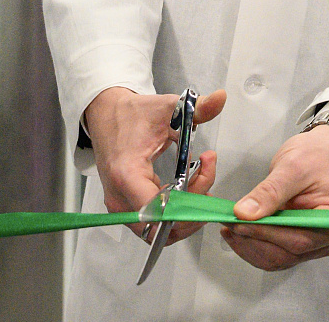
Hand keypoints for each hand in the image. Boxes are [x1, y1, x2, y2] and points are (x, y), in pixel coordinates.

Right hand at [82, 87, 225, 243]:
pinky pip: (154, 224)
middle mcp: (120, 197)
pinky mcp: (126, 207)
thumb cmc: (132, 115)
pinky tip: (189, 190)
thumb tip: (220, 98)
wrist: (107, 115)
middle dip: (192, 209)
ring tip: (200, 182)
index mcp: (127, 174)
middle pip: (161, 227)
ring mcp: (121, 205)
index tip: (204, 180)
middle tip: (207, 178)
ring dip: (185, 213)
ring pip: (159, 231)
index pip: (158, 210)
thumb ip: (197, 108)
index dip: (187, 204)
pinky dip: (175, 213)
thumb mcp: (168, 108)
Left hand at [224, 125, 328, 271]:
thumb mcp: (293, 167)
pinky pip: (274, 253)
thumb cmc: (317, 156)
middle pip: (286, 254)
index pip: (299, 240)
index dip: (267, 234)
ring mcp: (313, 244)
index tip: (240, 223)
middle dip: (254, 241)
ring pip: (276, 258)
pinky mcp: (298, 242)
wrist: (323, 152)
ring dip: (250, 245)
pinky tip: (237, 231)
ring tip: (230, 226)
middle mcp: (327, 239)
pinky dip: (253, 244)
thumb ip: (270, 192)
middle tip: (229, 224)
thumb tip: (245, 213)